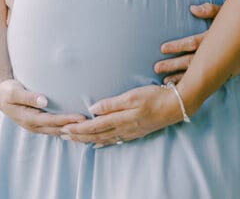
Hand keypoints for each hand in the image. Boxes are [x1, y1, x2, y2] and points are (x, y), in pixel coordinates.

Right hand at [0, 77, 84, 134]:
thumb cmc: (7, 90)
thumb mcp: (14, 92)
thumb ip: (28, 96)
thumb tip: (44, 100)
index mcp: (28, 118)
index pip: (51, 121)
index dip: (66, 120)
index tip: (81, 118)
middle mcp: (33, 125)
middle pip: (57, 129)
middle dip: (73, 128)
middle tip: (91, 125)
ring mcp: (36, 126)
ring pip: (57, 131)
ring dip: (71, 130)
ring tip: (88, 128)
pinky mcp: (39, 122)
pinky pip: (55, 128)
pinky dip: (66, 128)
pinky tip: (77, 127)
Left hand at [60, 84, 182, 146]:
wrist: (176, 106)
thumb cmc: (155, 97)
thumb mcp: (133, 96)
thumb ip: (112, 104)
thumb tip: (93, 109)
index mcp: (121, 119)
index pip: (95, 126)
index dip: (79, 128)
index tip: (65, 128)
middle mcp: (124, 129)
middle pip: (97, 135)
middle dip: (79, 136)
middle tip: (63, 136)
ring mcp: (130, 132)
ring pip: (104, 139)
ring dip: (88, 140)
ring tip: (75, 140)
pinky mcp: (136, 132)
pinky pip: (114, 140)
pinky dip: (103, 143)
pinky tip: (98, 144)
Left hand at [153, 3, 220, 83]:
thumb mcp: (227, 12)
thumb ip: (210, 10)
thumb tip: (193, 8)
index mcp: (216, 37)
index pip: (193, 43)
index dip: (177, 46)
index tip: (162, 48)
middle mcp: (219, 53)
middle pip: (192, 61)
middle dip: (173, 65)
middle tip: (156, 68)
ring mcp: (224, 65)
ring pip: (199, 73)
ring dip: (182, 77)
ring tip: (166, 81)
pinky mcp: (229, 72)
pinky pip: (209, 79)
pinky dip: (197, 84)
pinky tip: (186, 88)